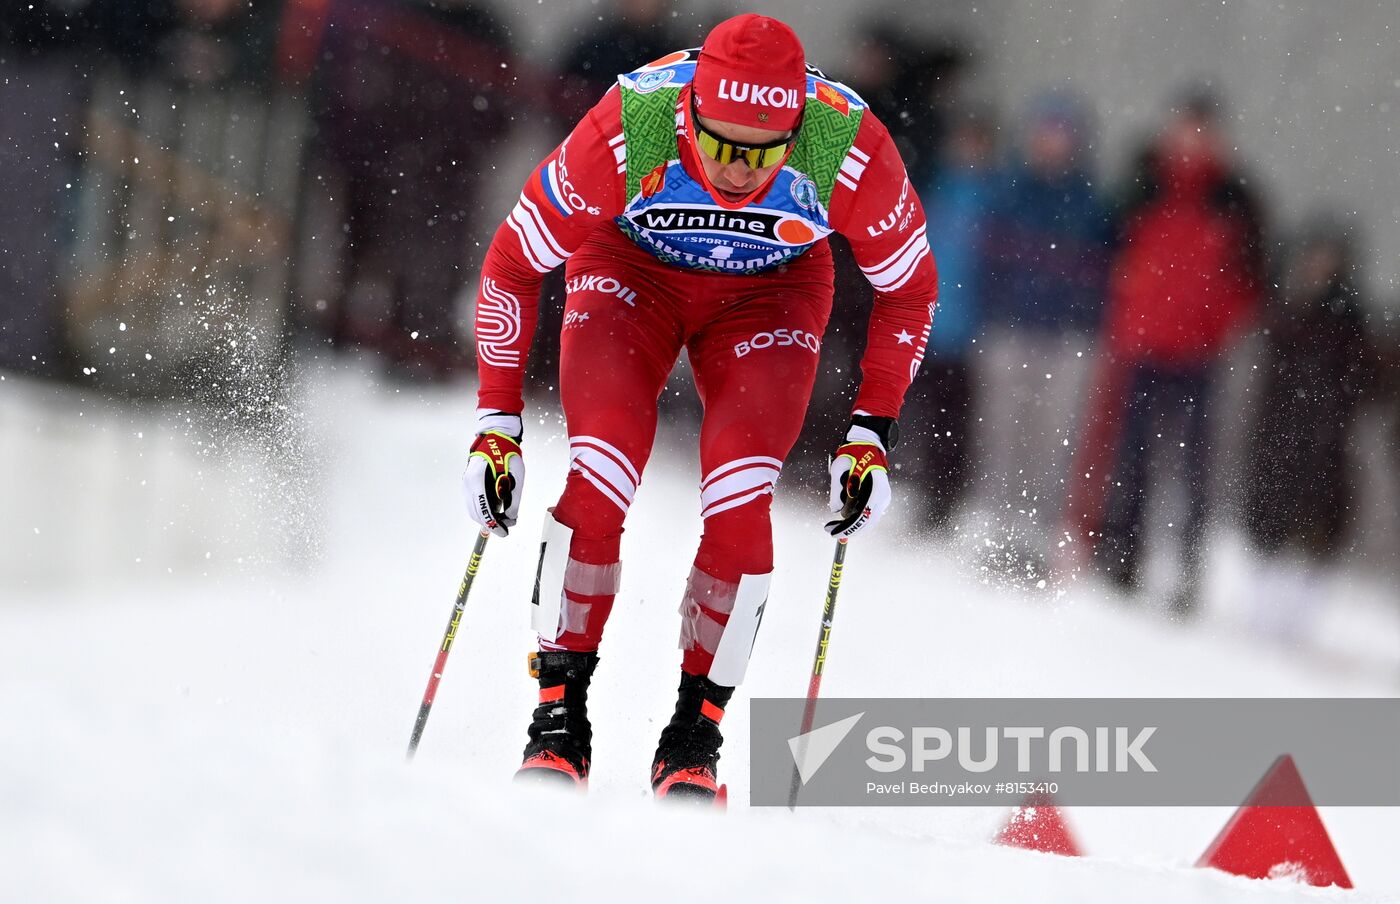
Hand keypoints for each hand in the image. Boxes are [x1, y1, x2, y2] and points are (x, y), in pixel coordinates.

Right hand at [463, 412, 523, 536]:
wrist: (496, 437)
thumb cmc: (508, 454)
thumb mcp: (517, 477)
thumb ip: (514, 499)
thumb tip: (511, 517)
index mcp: (478, 480)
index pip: (484, 510)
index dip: (494, 525)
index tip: (505, 533)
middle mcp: (468, 483)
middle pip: (476, 514)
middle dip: (491, 524)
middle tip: (507, 528)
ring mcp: (465, 483)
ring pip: (473, 510)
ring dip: (487, 518)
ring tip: (504, 519)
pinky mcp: (468, 483)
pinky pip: (473, 503)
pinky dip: (484, 510)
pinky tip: (496, 511)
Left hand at [825, 417, 895, 537]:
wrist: (867, 443)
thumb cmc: (852, 453)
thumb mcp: (839, 468)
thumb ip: (836, 490)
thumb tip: (835, 511)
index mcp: (876, 488)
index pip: (862, 516)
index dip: (847, 527)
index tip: (832, 532)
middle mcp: (883, 496)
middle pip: (867, 522)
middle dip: (849, 529)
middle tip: (830, 531)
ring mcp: (884, 498)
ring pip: (868, 520)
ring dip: (852, 525)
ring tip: (833, 525)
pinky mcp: (881, 498)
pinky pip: (869, 514)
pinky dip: (857, 518)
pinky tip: (844, 517)